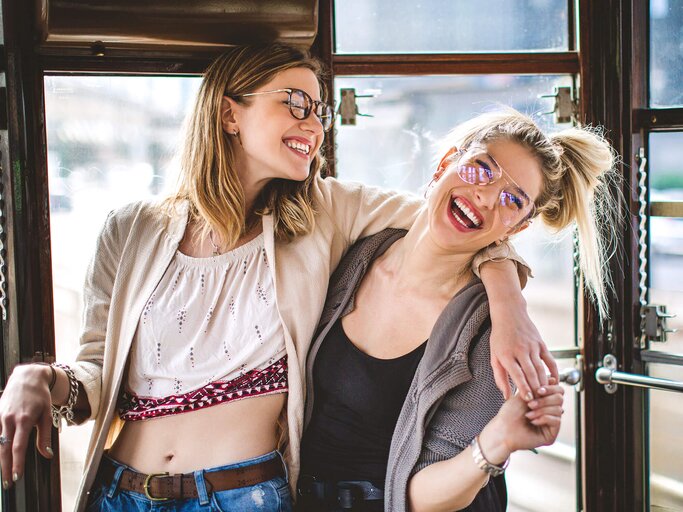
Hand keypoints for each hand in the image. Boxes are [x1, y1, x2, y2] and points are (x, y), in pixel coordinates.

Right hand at [0, 365, 54, 488]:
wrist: (27, 377)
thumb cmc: (40, 396)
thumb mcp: (47, 414)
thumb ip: (45, 436)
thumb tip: (47, 455)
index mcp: (24, 420)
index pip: (18, 447)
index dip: (17, 463)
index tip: (16, 476)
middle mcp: (9, 419)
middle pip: (4, 448)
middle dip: (5, 467)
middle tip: (7, 484)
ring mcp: (0, 417)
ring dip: (0, 459)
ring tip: (3, 474)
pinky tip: (0, 456)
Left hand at [482, 378, 563, 458]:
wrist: (503, 429)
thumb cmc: (509, 413)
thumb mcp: (524, 395)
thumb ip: (537, 386)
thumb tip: (553, 379)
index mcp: (543, 401)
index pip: (558, 390)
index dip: (551, 388)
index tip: (538, 390)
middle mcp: (549, 411)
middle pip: (560, 398)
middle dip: (544, 400)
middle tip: (530, 404)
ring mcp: (551, 423)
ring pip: (559, 409)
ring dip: (541, 410)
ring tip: (528, 414)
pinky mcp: (551, 434)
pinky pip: (557, 421)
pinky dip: (544, 418)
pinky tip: (532, 421)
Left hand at [489, 296, 558, 400]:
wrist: (509, 314)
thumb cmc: (499, 337)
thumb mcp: (494, 356)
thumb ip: (500, 376)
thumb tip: (505, 395)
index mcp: (506, 355)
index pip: (517, 375)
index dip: (524, 389)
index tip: (528, 400)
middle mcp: (520, 350)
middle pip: (531, 374)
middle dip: (535, 389)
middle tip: (539, 402)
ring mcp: (532, 346)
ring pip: (541, 368)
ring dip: (544, 383)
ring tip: (545, 394)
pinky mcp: (541, 343)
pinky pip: (550, 359)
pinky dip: (553, 371)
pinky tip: (554, 380)